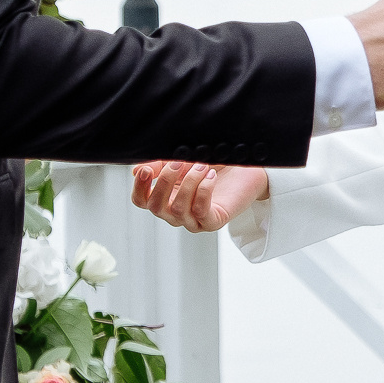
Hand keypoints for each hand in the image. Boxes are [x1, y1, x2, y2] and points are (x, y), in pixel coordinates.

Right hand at [131, 160, 267, 232]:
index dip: (139, 188)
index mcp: (166, 197)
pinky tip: (211, 176)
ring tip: (201, 165)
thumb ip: (161, 165)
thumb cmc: (214, 163)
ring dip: (189, 183)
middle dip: (165, 182)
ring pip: (177, 209)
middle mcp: (176, 212)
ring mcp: (194, 220)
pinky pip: (200, 211)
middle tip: (180, 162)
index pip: (141, 201)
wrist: (246, 168)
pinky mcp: (213, 222)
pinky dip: (203, 190)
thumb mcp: (184, 160)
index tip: (147, 170)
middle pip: (156, 207)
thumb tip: (137, 171)